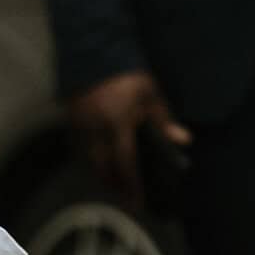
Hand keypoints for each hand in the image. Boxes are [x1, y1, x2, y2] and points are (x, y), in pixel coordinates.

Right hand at [67, 72, 190, 212]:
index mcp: (117, 123)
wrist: (93, 51)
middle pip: (102, 168)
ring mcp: (80, 126)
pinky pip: (81, 148)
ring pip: (89, 160)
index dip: (131, 186)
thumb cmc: (126, 75)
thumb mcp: (150, 94)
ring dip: (102, 174)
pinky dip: (92, 159)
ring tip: (115, 184)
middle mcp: (96, 129)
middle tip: (125, 198)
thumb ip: (164, 120)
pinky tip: (101, 162)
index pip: (125, 163)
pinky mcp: (71, 120)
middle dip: (113, 185)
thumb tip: (183, 141)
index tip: (136, 203)